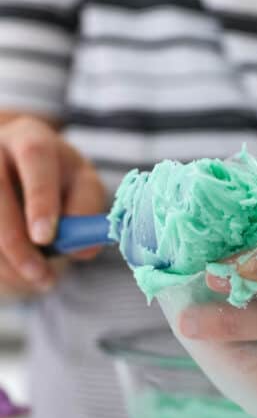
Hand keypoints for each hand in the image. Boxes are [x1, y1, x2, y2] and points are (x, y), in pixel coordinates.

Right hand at [0, 116, 105, 294]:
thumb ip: (87, 213)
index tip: (46, 238)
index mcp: (31, 137)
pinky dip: (0, 265)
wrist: (22, 172)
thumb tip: (82, 250)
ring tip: (39, 279)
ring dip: (8, 261)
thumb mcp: (82, 187)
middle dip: (16, 239)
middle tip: (39, 273)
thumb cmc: (59, 180)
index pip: (34, 157)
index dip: (40, 198)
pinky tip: (18, 273)